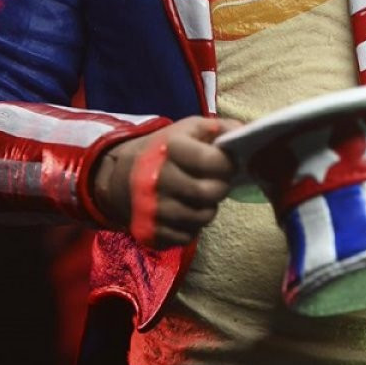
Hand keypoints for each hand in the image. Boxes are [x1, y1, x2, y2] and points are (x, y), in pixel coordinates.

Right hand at [91, 116, 241, 248]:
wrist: (119, 177)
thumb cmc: (164, 150)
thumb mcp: (188, 129)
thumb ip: (220, 128)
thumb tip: (246, 134)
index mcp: (169, 149)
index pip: (212, 161)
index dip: (228, 164)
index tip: (228, 163)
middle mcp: (157, 179)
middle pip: (209, 194)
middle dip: (220, 188)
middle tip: (217, 183)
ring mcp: (152, 209)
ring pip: (202, 219)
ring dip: (208, 208)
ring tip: (200, 197)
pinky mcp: (150, 232)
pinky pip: (187, 236)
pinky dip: (191, 226)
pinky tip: (184, 211)